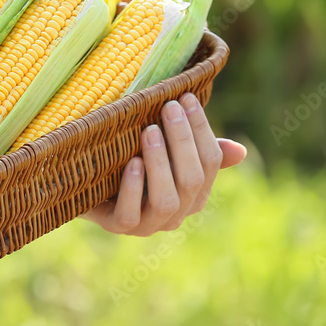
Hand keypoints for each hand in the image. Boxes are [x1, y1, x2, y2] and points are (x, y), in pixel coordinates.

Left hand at [81, 92, 245, 235]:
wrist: (86, 177)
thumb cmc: (132, 155)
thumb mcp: (163, 146)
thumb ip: (195, 146)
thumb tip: (240, 151)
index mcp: (195, 192)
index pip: (211, 162)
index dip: (201, 130)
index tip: (186, 98)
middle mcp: (177, 212)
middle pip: (192, 180)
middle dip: (183, 141)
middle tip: (168, 107)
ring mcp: (149, 223)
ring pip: (166, 200)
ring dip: (160, 162)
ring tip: (149, 131)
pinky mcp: (119, 227)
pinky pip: (130, 215)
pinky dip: (133, 187)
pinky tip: (131, 162)